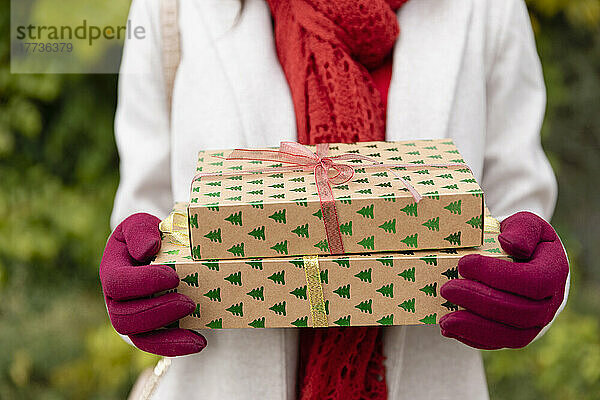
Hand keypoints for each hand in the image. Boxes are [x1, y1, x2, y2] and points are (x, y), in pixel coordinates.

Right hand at [100, 213, 205, 355]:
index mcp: (111, 269)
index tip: (174, 277)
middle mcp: (114, 297)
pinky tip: (199, 342)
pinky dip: (175, 347)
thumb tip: (148, 248)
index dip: (144, 283)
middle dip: (158, 312)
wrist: (154, 251)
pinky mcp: (144, 329)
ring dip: (168, 337)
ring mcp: (127, 316)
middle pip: (123, 316)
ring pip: (137, 337)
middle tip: (189, 303)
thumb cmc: (148, 236)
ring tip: (197, 333)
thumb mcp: (141, 224)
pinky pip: (153, 345)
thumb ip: (140, 231)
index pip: (118, 282)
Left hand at [439, 212, 568, 348]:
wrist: (526, 261)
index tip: (464, 264)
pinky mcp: (519, 334)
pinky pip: (499, 343)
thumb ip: (522, 229)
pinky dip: (474, 339)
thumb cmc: (521, 239)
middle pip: (519, 312)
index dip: (497, 275)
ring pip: (511, 335)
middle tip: (446, 289)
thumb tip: (509, 243)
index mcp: (554, 271)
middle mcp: (551, 302)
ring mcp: (537, 323)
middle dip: (479, 301)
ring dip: (475, 328)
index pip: (532, 281)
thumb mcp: (524, 224)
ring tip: (444, 320)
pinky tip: (450, 329)